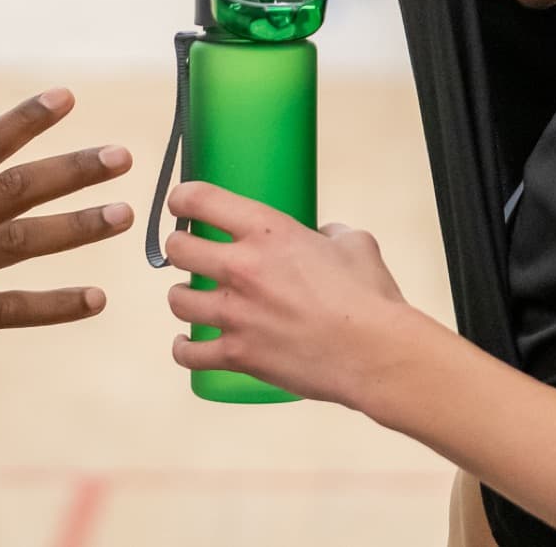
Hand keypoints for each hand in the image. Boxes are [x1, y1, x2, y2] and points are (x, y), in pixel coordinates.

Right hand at [0, 88, 133, 393]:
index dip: (27, 118)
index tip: (67, 97)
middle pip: (21, 186)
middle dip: (74, 168)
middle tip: (121, 156)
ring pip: (29, 241)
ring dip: (80, 227)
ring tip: (123, 215)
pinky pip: (17, 310)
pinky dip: (58, 305)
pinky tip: (96, 299)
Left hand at [162, 181, 410, 409]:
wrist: (378, 356)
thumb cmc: (371, 298)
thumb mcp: (354, 244)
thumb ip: (331, 233)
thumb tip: (323, 236)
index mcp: (267, 231)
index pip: (200, 199)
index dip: (183, 199)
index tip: (181, 205)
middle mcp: (242, 267)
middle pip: (177, 250)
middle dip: (180, 249)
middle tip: (190, 255)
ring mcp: (236, 314)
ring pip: (177, 300)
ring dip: (183, 297)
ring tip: (194, 298)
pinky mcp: (238, 355)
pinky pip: (189, 353)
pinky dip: (184, 349)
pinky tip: (187, 343)